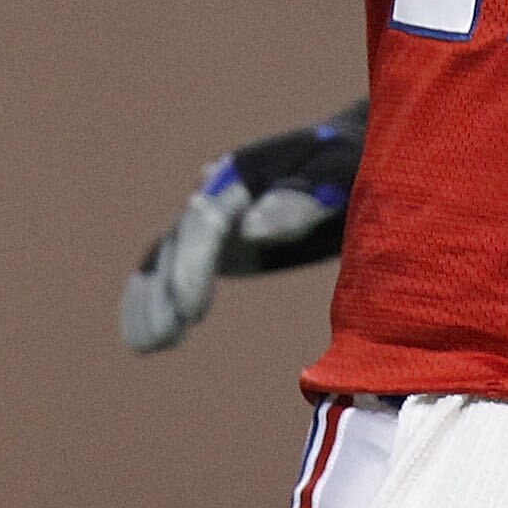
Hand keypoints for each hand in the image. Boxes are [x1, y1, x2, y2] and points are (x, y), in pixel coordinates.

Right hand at [120, 98, 361, 354]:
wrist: (360, 160)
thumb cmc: (357, 165)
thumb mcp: (341, 175)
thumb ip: (303, 199)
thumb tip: (250, 228)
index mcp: (246, 173)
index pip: (207, 222)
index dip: (194, 266)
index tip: (190, 309)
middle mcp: (219, 193)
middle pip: (180, 241)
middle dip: (170, 288)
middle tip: (166, 335)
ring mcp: (214, 218)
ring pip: (167, 256)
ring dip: (153, 298)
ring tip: (148, 346)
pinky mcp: (218, 243)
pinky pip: (174, 268)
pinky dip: (154, 298)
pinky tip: (147, 341)